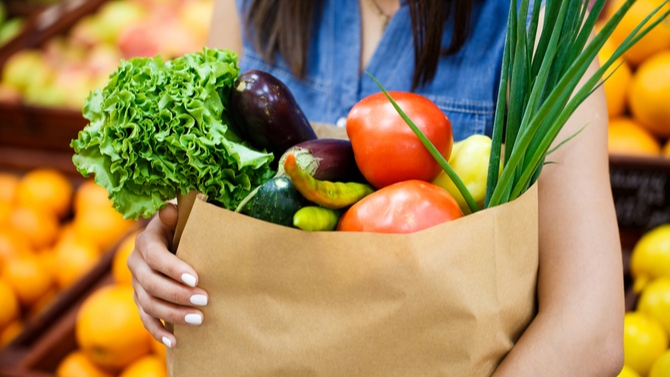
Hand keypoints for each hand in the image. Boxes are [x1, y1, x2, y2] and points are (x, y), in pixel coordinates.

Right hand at [128, 203, 207, 348]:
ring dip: (173, 314)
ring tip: (199, 319)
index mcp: (146, 240)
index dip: (173, 269)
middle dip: (178, 295)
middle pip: (151, 284)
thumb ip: (177, 214)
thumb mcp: (183, 214)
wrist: (174, 235)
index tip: (196, 279)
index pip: (155, 257)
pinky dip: (158, 331)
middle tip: (205, 300)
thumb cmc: (185, 224)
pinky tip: (174, 341)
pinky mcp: (141, 299)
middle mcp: (135, 263)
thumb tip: (170, 209)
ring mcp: (136, 284)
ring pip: (149, 304)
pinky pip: (145, 319)